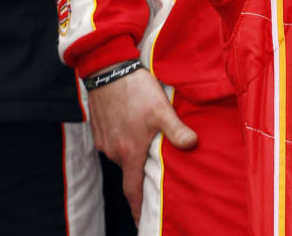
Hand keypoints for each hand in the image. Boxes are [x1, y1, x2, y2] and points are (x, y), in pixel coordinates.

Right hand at [86, 67, 197, 223]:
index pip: (132, 191)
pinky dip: (123, 141)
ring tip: (145, 143)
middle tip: (153, 174)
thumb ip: (176, 129)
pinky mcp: (99, 129)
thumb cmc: (135, 89)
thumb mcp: (161, 109)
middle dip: (139, 176)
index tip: (142, 221)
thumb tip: (192, 144)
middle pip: (128, 172)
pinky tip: (133, 127)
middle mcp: (114, 151)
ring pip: (122, 155)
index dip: (138, 208)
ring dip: (132, 154)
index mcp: (129, 152)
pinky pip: (113, 143)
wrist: (108, 69)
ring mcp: (105, 141)